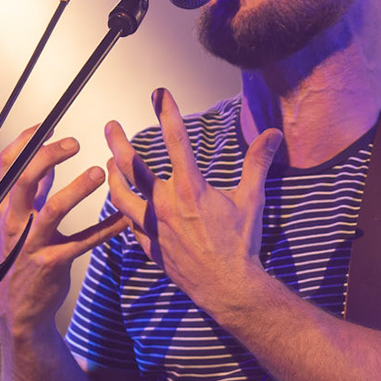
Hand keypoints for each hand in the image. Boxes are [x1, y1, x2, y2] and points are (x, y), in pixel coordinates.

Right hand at [0, 125, 127, 337]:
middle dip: (47, 155)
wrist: (19, 308)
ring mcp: (32, 243)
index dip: (25, 141)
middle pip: (23, 178)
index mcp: (6, 207)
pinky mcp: (52, 263)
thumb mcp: (20, 222)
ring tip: (99, 174)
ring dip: (77, 189)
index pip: (7, 165)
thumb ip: (33, 192)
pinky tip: (125, 219)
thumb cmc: (22, 259)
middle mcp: (14, 222)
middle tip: (74, 142)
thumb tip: (46, 161)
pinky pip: (82, 242)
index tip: (46, 125)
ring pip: (52, 209)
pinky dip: (106, 229)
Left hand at [104, 88, 282, 317]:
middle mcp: (166, 204)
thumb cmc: (240, 244)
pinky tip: (123, 206)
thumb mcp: (251, 199)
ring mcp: (154, 227)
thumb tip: (272, 134)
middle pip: (132, 166)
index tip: (158, 93)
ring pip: (121, 196)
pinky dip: (123, 212)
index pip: (176, 140)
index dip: (166, 112)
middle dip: (119, 142)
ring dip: (112, 177)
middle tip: (111, 126)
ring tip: (108, 165)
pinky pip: (129, 225)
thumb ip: (257, 163)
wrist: (229, 287)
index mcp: (191, 189)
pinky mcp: (150, 246)